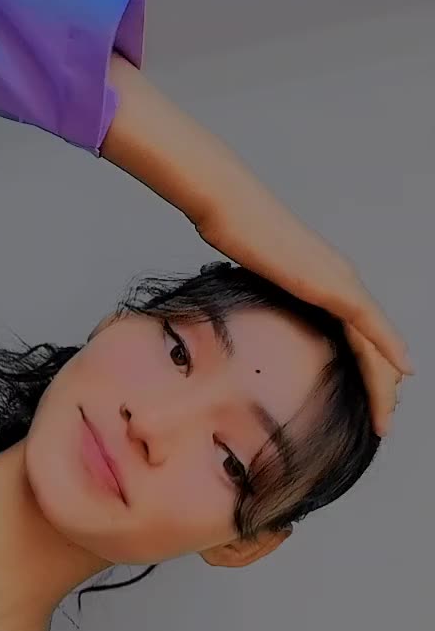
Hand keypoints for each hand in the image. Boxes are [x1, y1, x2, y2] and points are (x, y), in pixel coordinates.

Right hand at [197, 214, 411, 436]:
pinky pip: (368, 323)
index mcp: (325, 283)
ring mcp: (339, 279)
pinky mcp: (330, 282)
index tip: (368, 404)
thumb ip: (270, 302)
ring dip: (385, 382)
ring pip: (376, 340)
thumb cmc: (234, 238)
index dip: (368, 373)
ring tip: (387, 414)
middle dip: (381, 387)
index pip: (357, 337)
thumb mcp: (256, 281)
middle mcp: (341, 280)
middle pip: (373, 344)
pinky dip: (388, 347)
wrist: (228, 210)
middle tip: (382, 421)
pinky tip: (401, 371)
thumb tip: (258, 331)